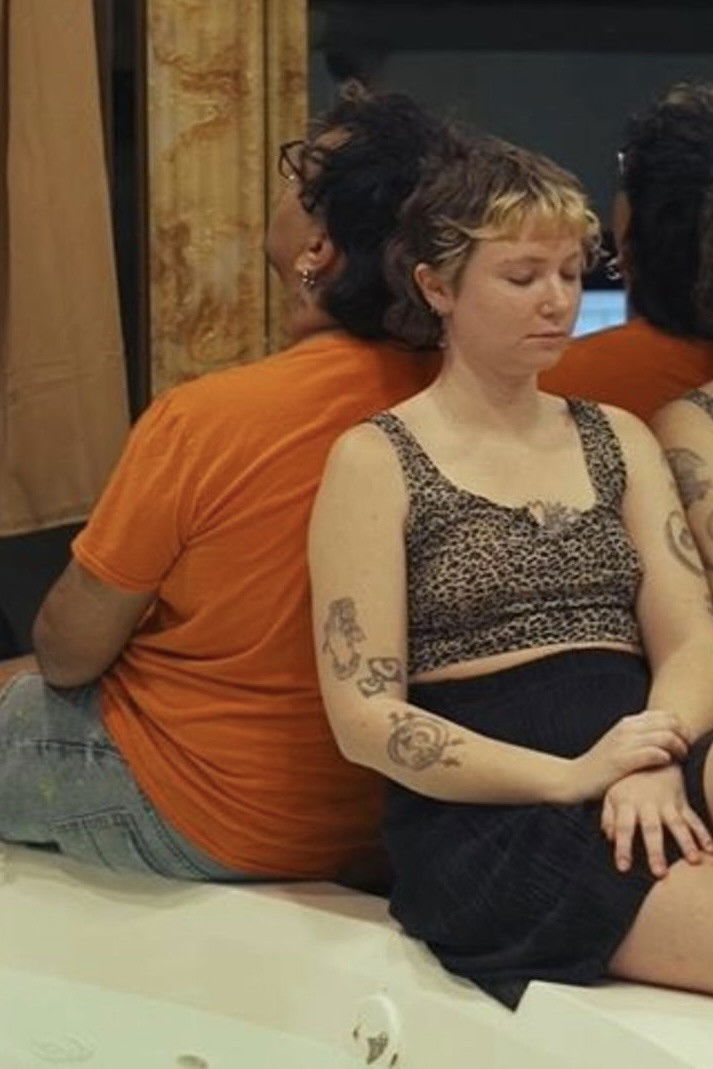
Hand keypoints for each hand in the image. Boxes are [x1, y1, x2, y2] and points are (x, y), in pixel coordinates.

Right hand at [569, 709, 688, 801]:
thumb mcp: (619, 744)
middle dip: (684, 736)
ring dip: (678, 748)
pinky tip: (665, 764)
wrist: (575, 778)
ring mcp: (623, 743)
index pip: (666, 714)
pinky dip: (664, 757)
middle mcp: (626, 728)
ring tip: (679, 759)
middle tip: (685, 751)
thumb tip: (665, 735)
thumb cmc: (601, 766)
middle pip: (670, 723)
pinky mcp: (621, 761)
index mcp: (627, 722)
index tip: (683, 742)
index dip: (681, 726)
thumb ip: (638, 736)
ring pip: (665, 737)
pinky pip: (652, 754)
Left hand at [601, 764, 712, 876]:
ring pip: (677, 824)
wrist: (652, 753)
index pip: (623, 828)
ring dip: (686, 843)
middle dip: (656, 851)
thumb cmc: (628, 780)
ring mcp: (667, 803)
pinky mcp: (681, 802)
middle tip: (659, 873)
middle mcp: (648, 804)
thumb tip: (608, 837)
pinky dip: (703, 833)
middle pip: (652, 829)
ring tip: (693, 861)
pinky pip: (693, 819)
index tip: (623, 868)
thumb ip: (608, 817)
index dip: (623, 848)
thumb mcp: (612, 794)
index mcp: (627, 803)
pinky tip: (710, 849)